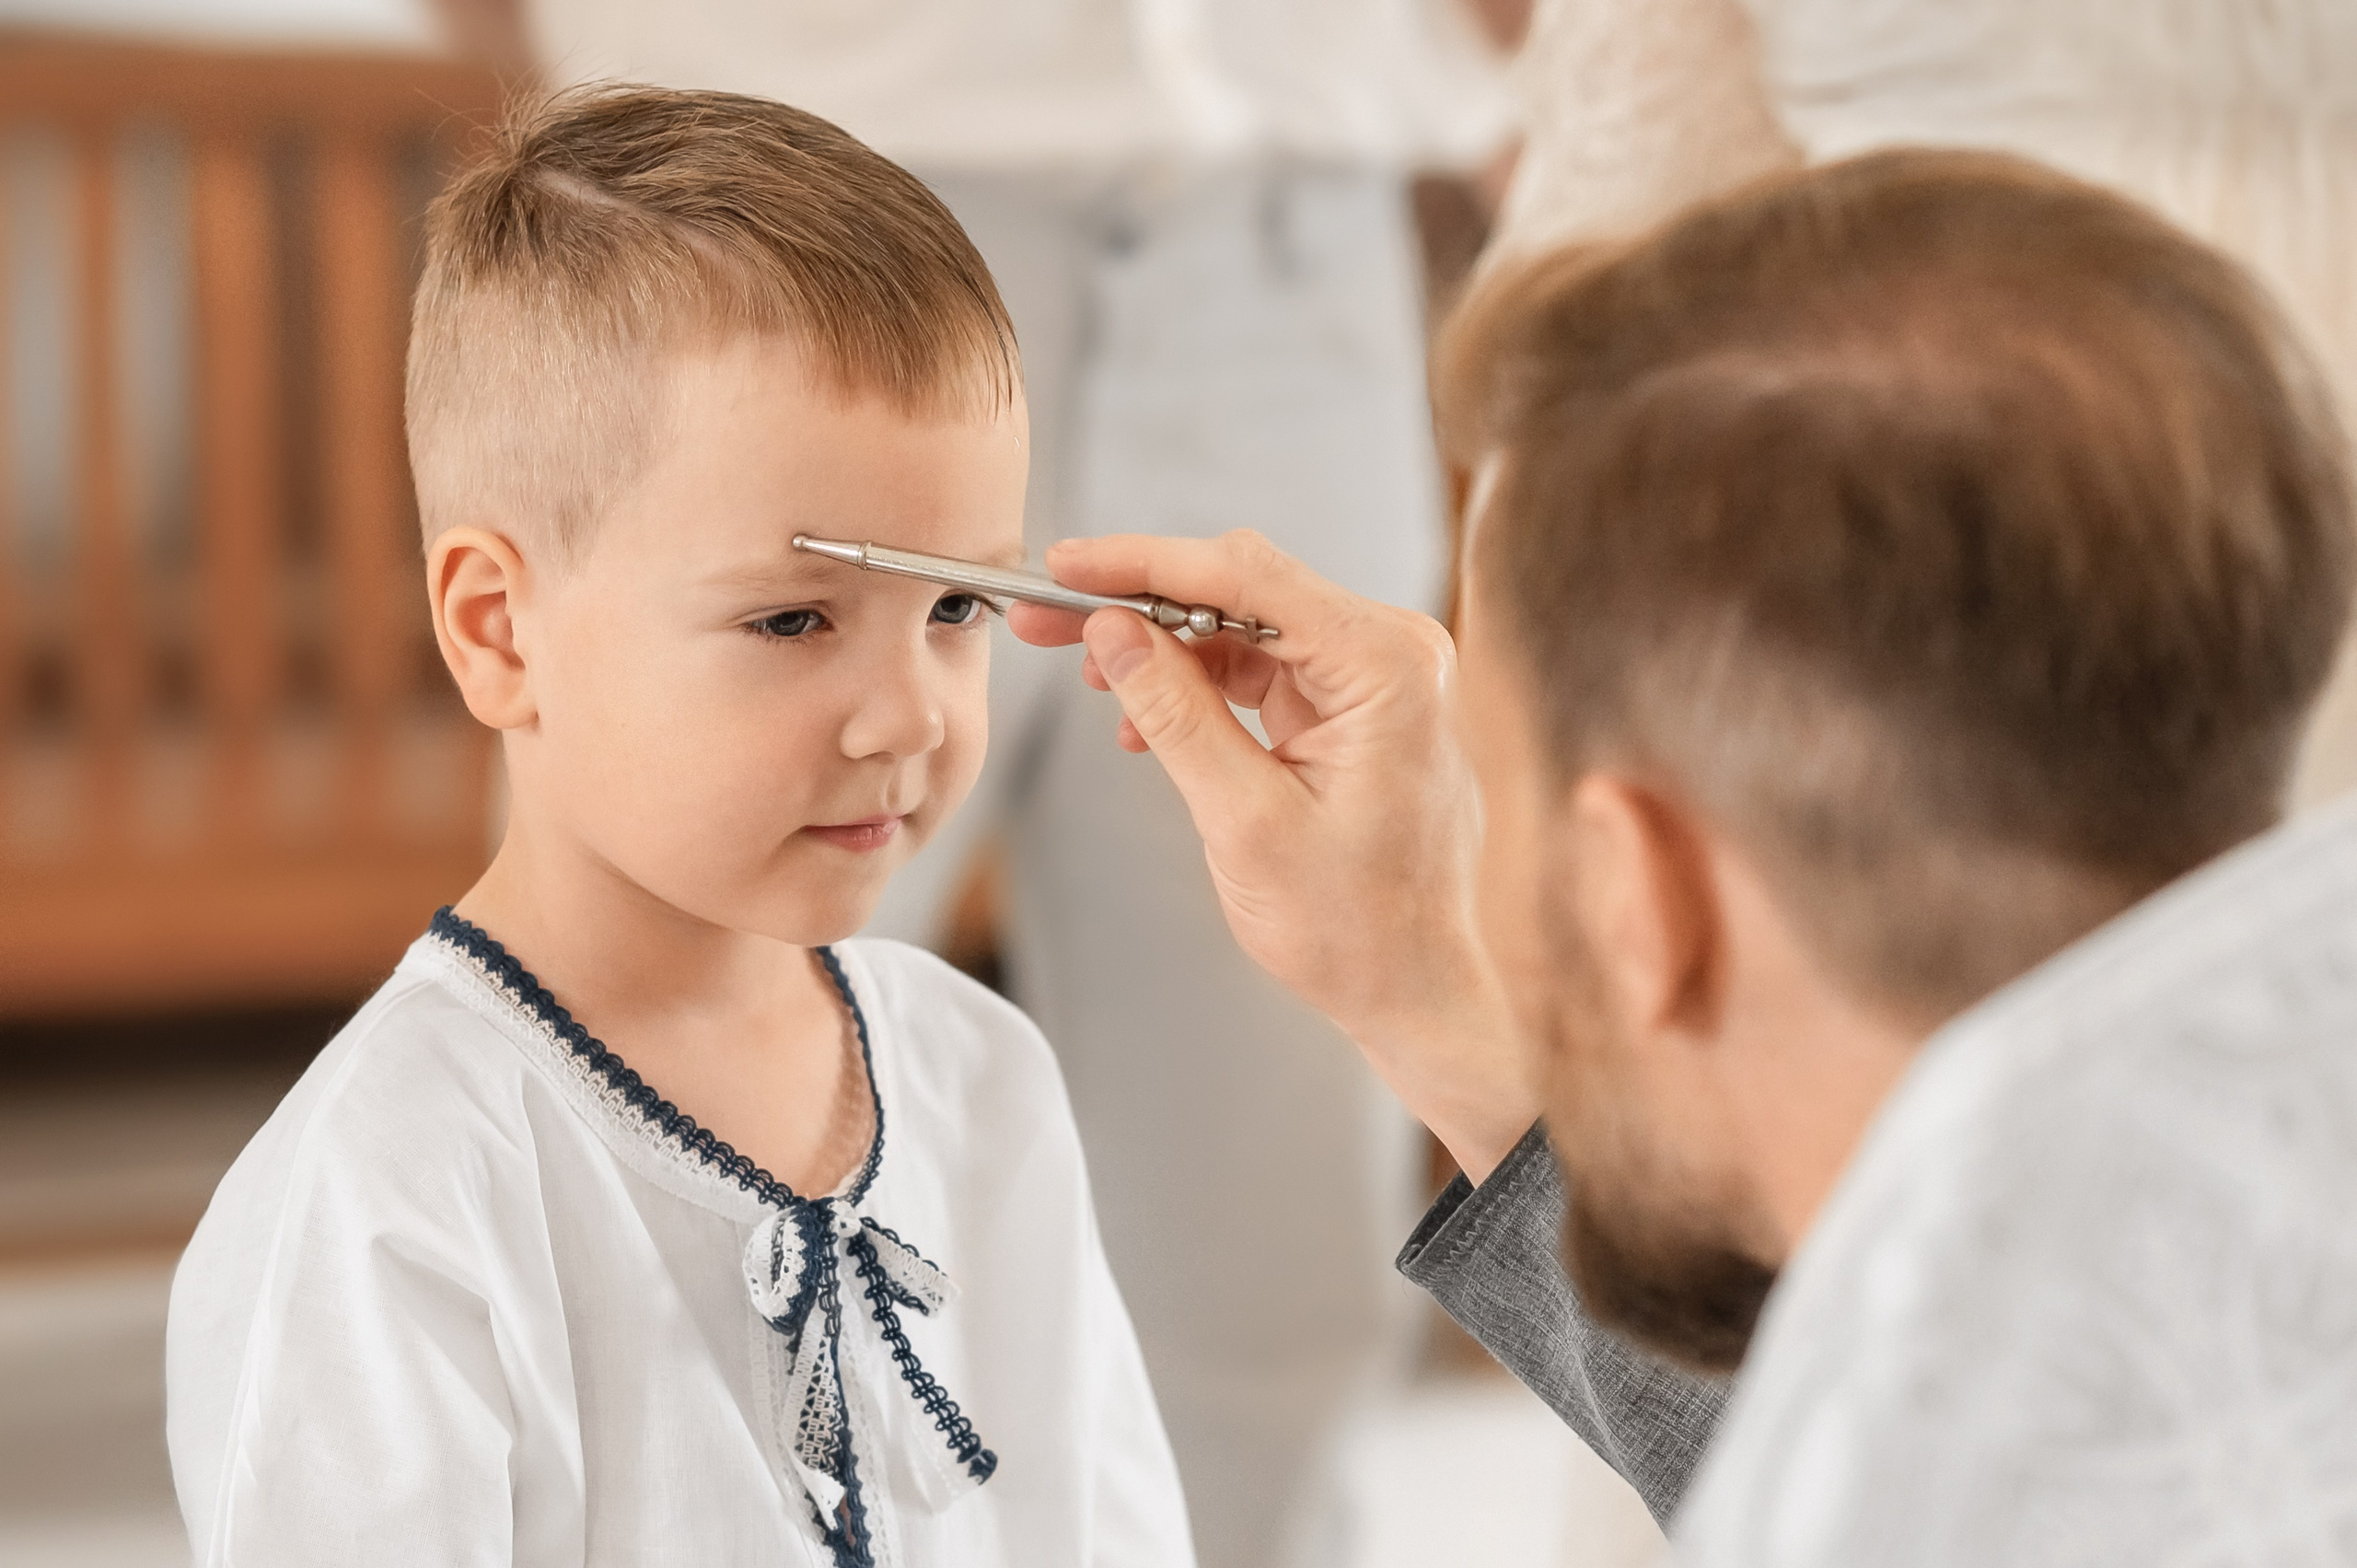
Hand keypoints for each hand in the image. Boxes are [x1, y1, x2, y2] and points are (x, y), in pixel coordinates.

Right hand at [1010, 531, 1535, 1179]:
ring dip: (1162, 648)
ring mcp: (1376, 678)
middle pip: (1242, 592)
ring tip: (1086, 674)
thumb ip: (1174, 715)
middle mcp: (1392, 654)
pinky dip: (1199, 688)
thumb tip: (1110, 631)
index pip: (1247, 578)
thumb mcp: (1243, 821)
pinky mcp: (1355, 706)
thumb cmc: (1353, 926)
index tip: (1066, 565)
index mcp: (1387, 667)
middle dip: (1140, 602)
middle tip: (1049, 618)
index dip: (1144, 564)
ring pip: (1244, 627)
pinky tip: (1143, 724)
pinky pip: (1262, 670)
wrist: (1414, 989)